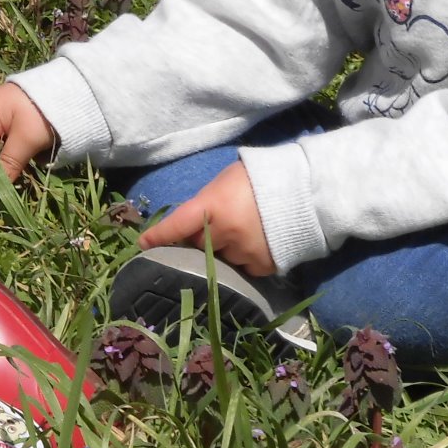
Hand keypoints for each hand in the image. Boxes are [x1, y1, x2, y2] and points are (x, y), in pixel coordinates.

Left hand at [137, 161, 275, 275]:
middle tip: (213, 228)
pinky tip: (255, 243)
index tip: (142, 245)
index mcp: (213, 206)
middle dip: (200, 240)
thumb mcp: (225, 182)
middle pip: (198, 246)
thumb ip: (205, 203)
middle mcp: (226, 232)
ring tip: (242, 233)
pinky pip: (242, 269)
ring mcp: (244, 252)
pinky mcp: (262, 266)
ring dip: (224, 251)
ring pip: (220, 260)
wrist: (306, 189)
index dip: (159, 236)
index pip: (177, 225)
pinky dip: (243, 260)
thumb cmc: (260, 179)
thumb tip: (189, 224)